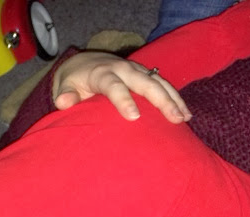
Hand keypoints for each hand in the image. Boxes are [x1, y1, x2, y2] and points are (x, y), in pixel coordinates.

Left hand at [52, 51, 191, 122]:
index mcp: (102, 73)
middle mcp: (123, 69)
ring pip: (159, 82)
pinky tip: (185, 114)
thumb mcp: (65, 88)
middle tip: (174, 119)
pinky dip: (175, 97)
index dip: (123, 100)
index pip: (114, 86)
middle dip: (161, 100)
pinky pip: (163, 84)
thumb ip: (65, 96)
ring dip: (174, 99)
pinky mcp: (145, 74)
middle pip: (145, 83)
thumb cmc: (73, 82)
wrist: (83, 63)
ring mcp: (137, 70)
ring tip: (185, 118)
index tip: (133, 117)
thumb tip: (64, 102)